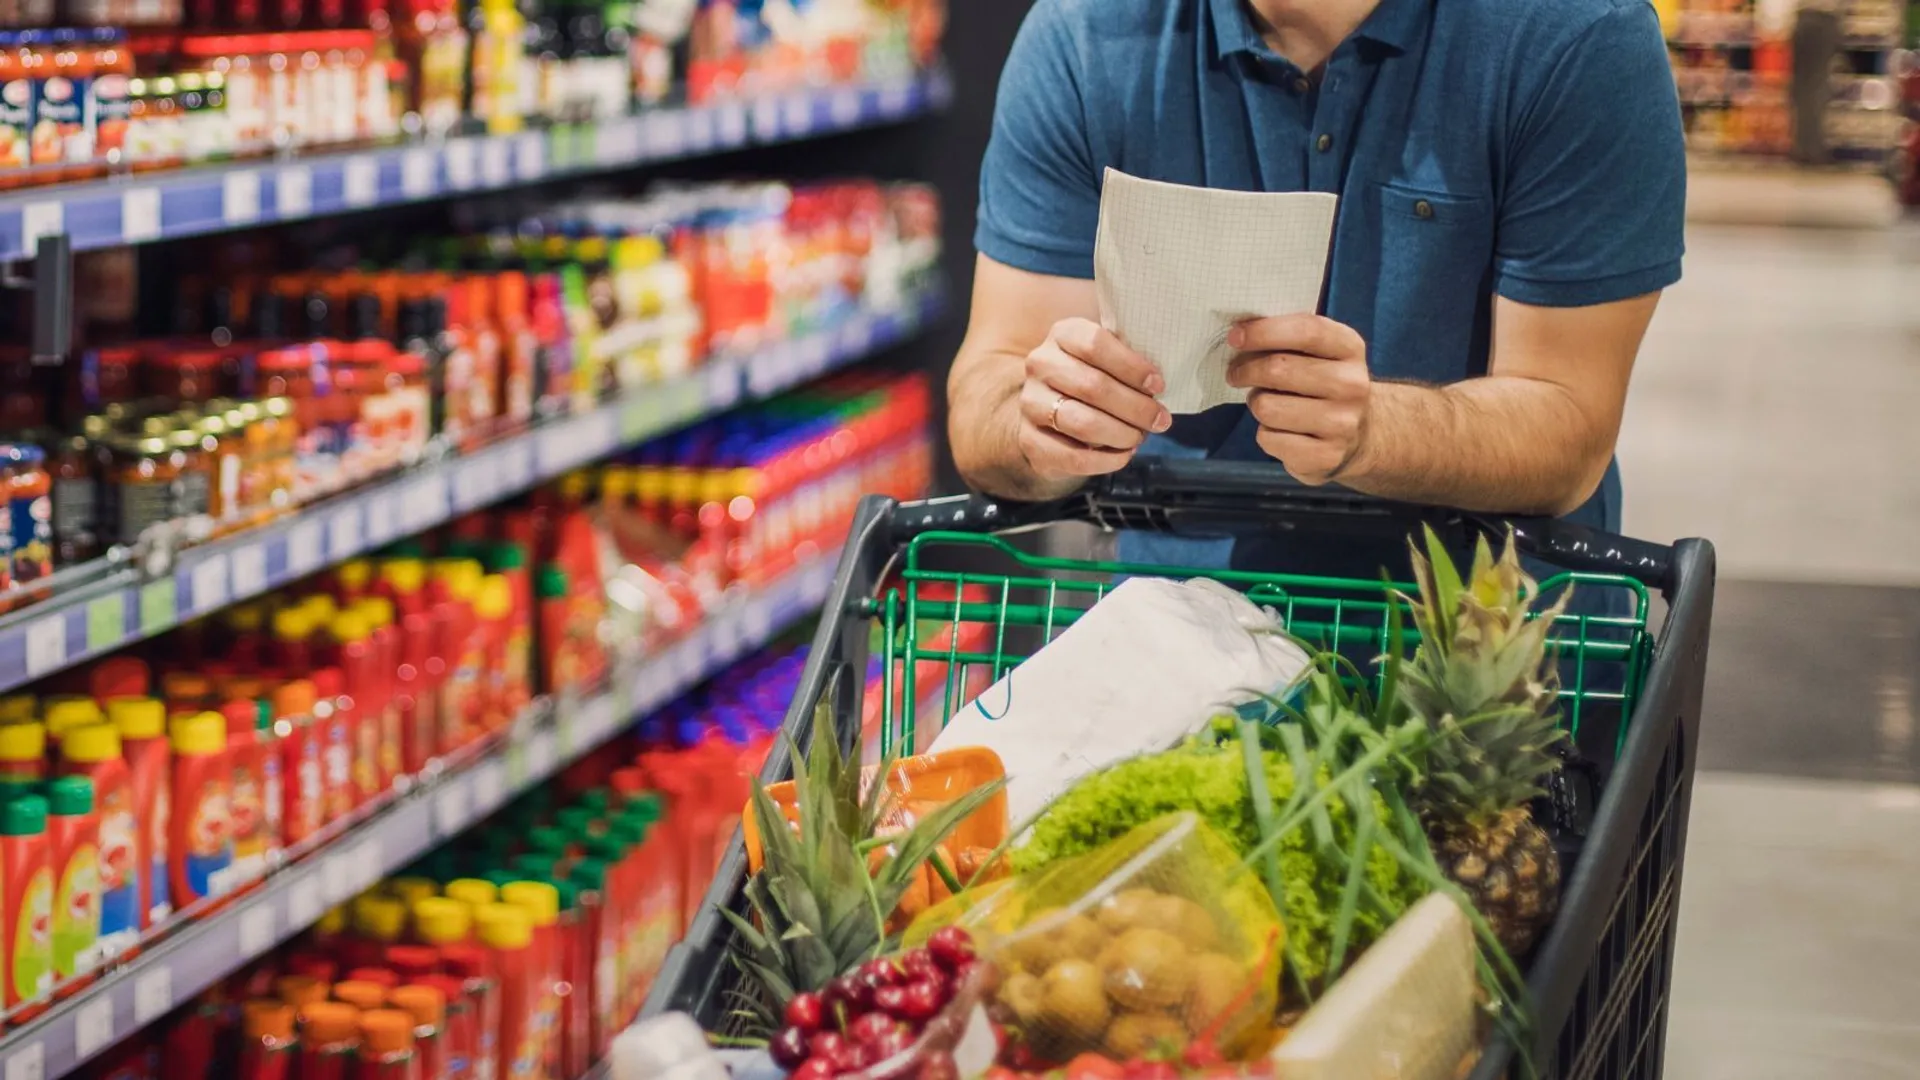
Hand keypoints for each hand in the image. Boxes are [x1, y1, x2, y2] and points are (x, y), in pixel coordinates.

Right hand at [1017, 317, 1172, 481]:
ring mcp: (1030, 403)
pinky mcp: (1029, 439)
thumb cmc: (1092, 377)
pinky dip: (1105, 460)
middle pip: (1092, 386)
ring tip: (1140, 437)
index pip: (1095, 343)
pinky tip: (1123, 455)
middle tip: (1160, 420)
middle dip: (1135, 407)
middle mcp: (1040, 364)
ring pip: (1082, 422)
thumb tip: (1157, 386)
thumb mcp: (1108, 357)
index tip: (1158, 385)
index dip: (1131, 367)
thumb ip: (1128, 360)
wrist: (1050, 409)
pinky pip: (1072, 456)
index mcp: (1063, 334)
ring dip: (1121, 434)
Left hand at [1226, 314, 1371, 485]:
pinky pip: (1269, 439)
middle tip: (1236, 374)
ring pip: (1267, 407)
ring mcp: (1341, 424)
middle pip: (1278, 369)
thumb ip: (1286, 338)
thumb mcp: (1318, 353)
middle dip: (1245, 370)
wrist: (1358, 436)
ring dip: (1256, 404)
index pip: (1306, 330)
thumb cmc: (1322, 385)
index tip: (1235, 336)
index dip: (1264, 331)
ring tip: (1266, 403)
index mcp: (1350, 349)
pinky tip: (1281, 431)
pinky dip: (1265, 434)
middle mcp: (1352, 385)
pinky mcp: (1325, 456)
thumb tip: (1238, 336)